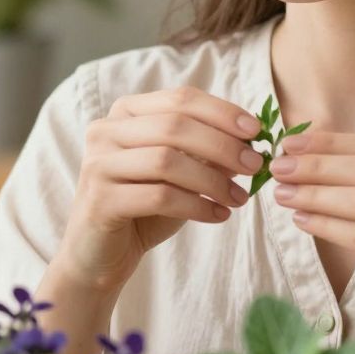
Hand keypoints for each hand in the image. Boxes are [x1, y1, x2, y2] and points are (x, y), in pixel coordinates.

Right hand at [49, 86, 264, 297]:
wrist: (100, 254)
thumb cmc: (144, 208)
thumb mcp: (180, 174)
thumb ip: (207, 153)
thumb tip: (251, 141)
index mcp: (126, 113)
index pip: (179, 99)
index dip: (221, 111)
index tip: (255, 130)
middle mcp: (106, 131)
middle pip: (174, 125)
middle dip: (222, 144)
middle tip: (255, 165)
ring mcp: (99, 164)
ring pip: (167, 160)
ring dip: (212, 179)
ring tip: (239, 198)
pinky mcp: (100, 200)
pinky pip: (159, 197)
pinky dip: (197, 206)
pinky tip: (218, 215)